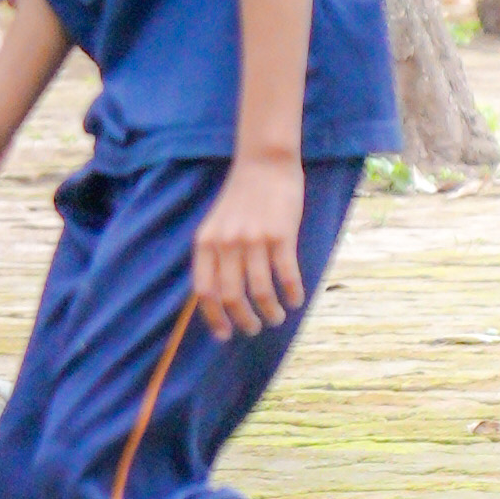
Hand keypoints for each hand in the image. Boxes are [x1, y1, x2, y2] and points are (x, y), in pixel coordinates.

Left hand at [192, 154, 306, 337]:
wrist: (264, 163)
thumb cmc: (241, 197)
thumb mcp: (217, 224)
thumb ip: (215, 254)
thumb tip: (218, 297)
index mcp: (206, 242)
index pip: (204, 291)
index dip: (214, 317)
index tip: (225, 334)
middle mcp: (226, 243)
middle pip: (231, 296)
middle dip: (244, 320)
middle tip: (254, 328)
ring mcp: (254, 239)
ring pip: (260, 291)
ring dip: (270, 312)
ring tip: (276, 317)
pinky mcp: (281, 235)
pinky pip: (286, 276)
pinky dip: (292, 294)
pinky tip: (295, 300)